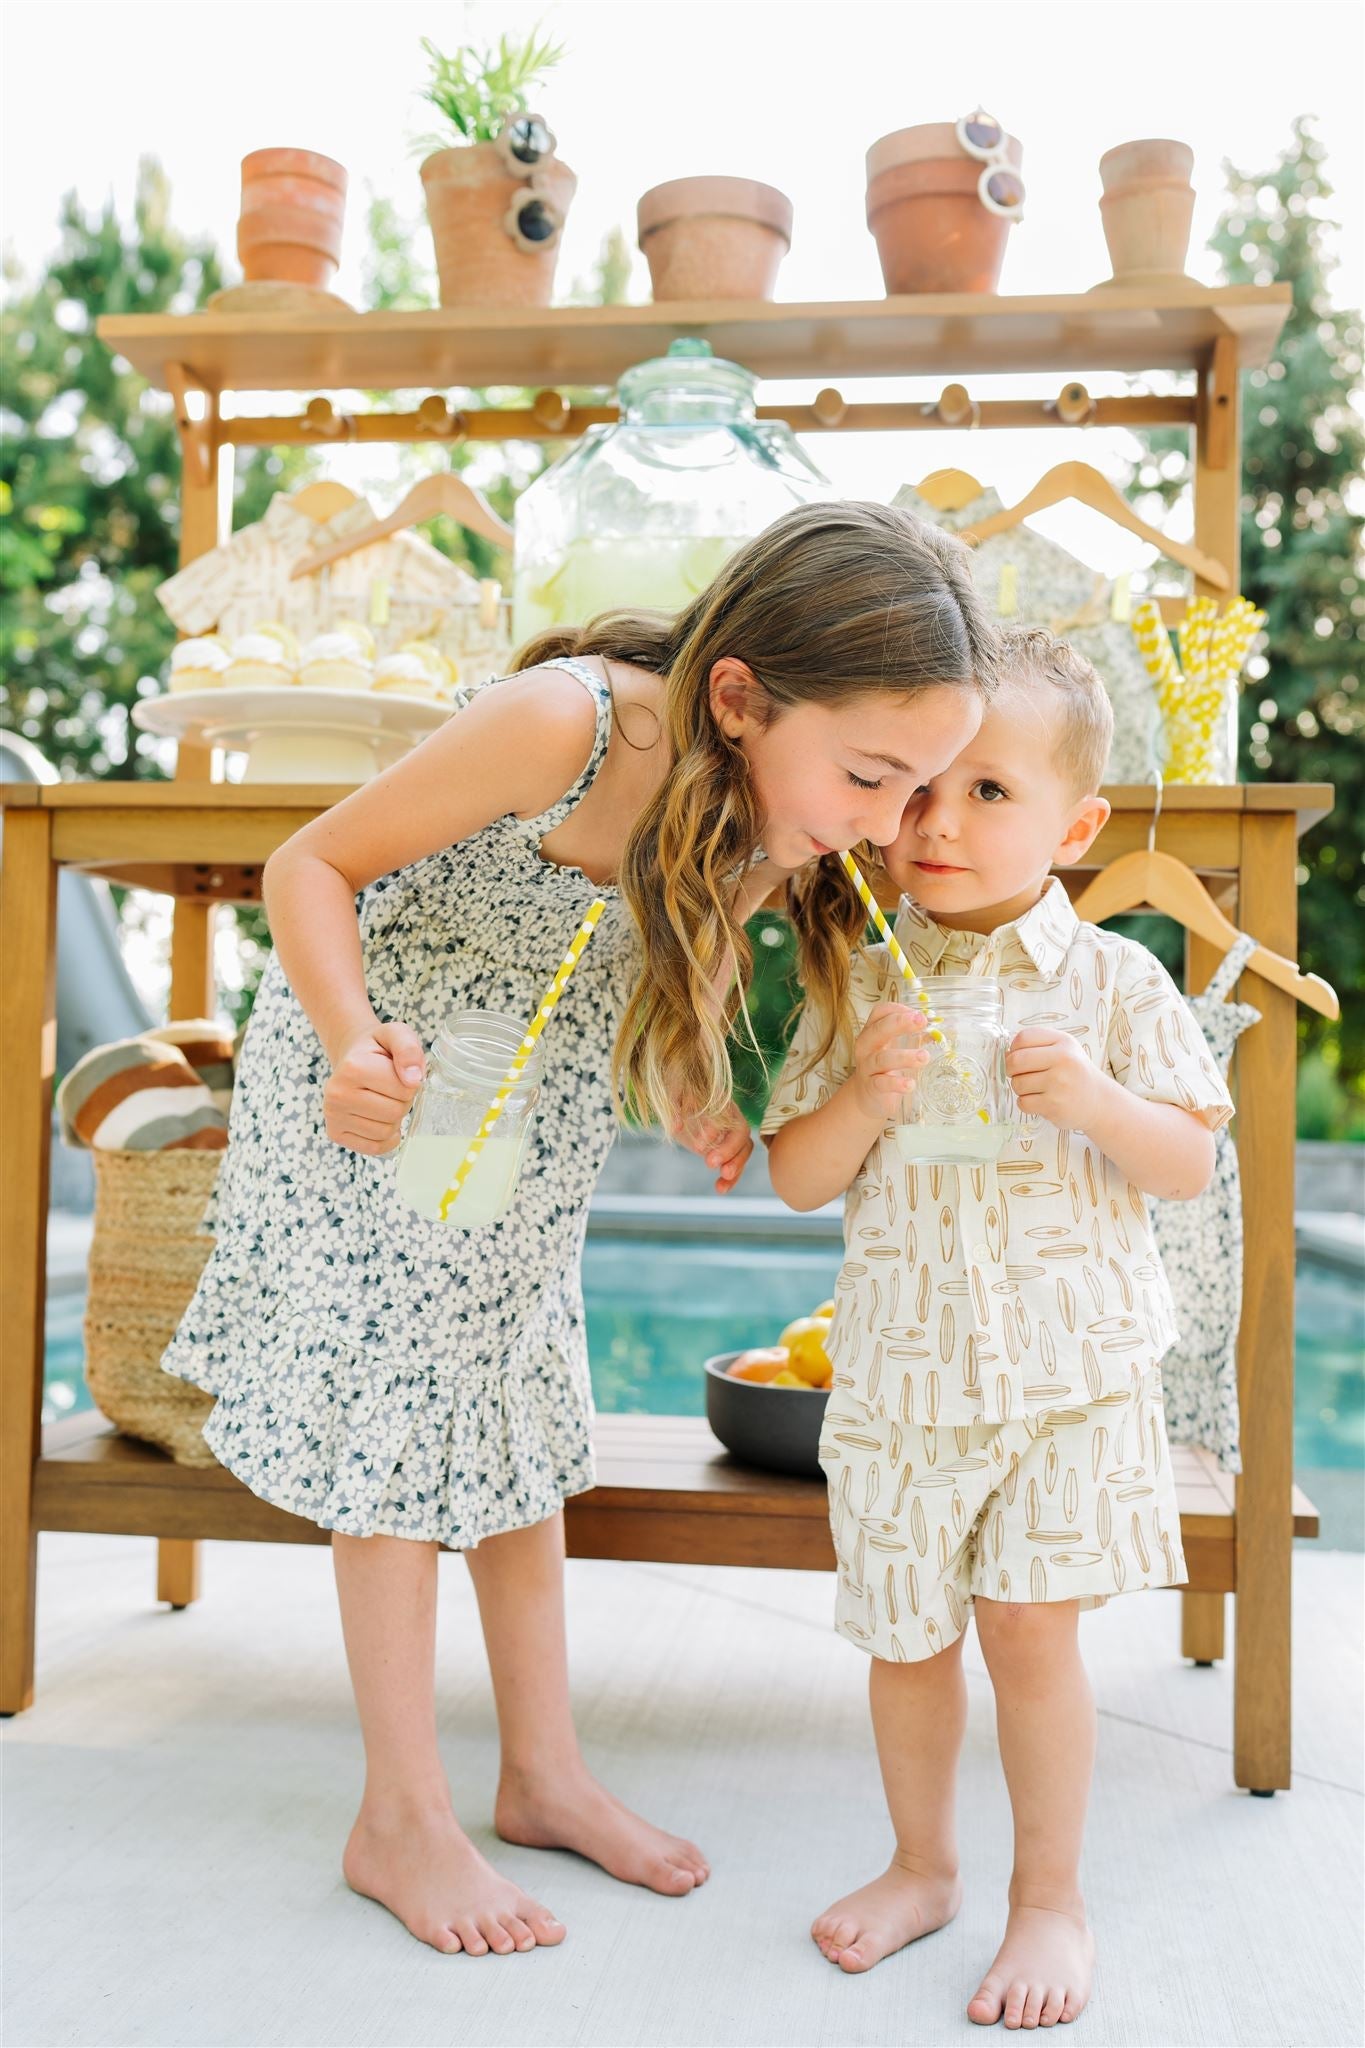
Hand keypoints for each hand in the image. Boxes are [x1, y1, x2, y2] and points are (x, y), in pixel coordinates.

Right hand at [323, 1020, 425, 1154]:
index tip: (399, 1073)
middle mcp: (337, 1093)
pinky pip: (375, 1147)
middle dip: (402, 1101)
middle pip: (395, 1112)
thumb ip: (409, 1049)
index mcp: (353, 1067)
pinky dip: (385, 1137)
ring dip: (394, 1119)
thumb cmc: (377, 1049)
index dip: (410, 1083)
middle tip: (391, 1088)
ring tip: (382, 1100)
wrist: (352, 1057)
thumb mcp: (396, 1035)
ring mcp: (333, 1116)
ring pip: (386, 1132)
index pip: (404, 1089)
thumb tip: (413, 1079)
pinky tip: (377, 1118)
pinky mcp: (335, 1134)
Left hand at [675, 1101, 753, 1193]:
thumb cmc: (679, 1099)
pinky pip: (736, 1166)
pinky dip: (731, 1179)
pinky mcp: (729, 1152)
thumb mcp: (674, 1098)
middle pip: (741, 1135)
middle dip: (728, 1151)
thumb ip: (674, 1107)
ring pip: (744, 1151)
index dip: (715, 1131)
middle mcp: (733, 1118)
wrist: (682, 1108)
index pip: (726, 1116)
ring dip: (736, 1167)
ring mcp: (733, 1136)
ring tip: (722, 1180)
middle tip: (710, 1163)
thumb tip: (675, 1126)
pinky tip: (721, 1189)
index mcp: (722, 1102)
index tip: (698, 1146)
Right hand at [850, 1001, 929, 1120]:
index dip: (899, 1010)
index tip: (918, 1014)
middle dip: (899, 1023)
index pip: (880, 1013)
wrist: (867, 1098)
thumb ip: (915, 1038)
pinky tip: (910, 1084)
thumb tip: (940, 1032)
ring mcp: (867, 1067)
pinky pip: (882, 1084)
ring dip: (904, 1057)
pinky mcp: (872, 1087)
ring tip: (924, 1057)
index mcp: (873, 1032)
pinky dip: (896, 1084)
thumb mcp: (897, 1049)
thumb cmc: (886, 1068)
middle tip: (921, 1021)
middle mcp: (866, 1047)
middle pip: (878, 1029)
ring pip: (882, 1059)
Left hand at [1006, 1027, 1103, 1130]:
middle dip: (1011, 1069)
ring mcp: (1059, 1083)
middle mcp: (1063, 1060)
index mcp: (1063, 1042)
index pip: (1023, 1038)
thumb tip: (1005, 1054)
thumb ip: (1036, 1045)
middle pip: (1015, 1060)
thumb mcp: (1063, 1049)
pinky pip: (1023, 1102)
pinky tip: (1040, 1101)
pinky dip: (1026, 1103)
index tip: (1020, 1057)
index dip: (1014, 1049)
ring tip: (1035, 1089)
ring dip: (1020, 1088)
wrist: (1098, 1100)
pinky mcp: (1054, 1105)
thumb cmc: (1074, 1073)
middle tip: (1020, 1074)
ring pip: (1017, 1084)